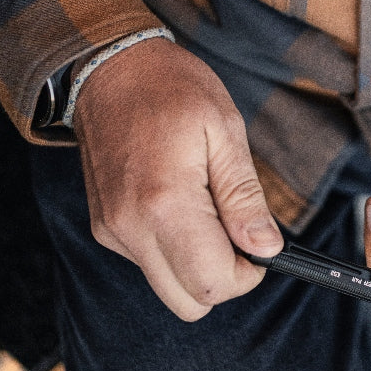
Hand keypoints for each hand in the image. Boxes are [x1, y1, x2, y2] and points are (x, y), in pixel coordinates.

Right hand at [73, 37, 282, 319]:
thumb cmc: (172, 89)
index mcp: (165, 204)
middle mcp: (130, 228)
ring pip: (167, 285)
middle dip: (222, 277)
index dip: (247, 274)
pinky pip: (149, 262)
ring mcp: (112, 231)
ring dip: (196, 261)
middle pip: (188, 302)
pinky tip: (178, 200)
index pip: (212, 284)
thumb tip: (266, 249)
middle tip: (236, 228)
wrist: (109, 67)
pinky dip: (173, 246)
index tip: (258, 245)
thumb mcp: (224, 130)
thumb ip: (244, 197)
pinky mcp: (105, 228)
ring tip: (204, 202)